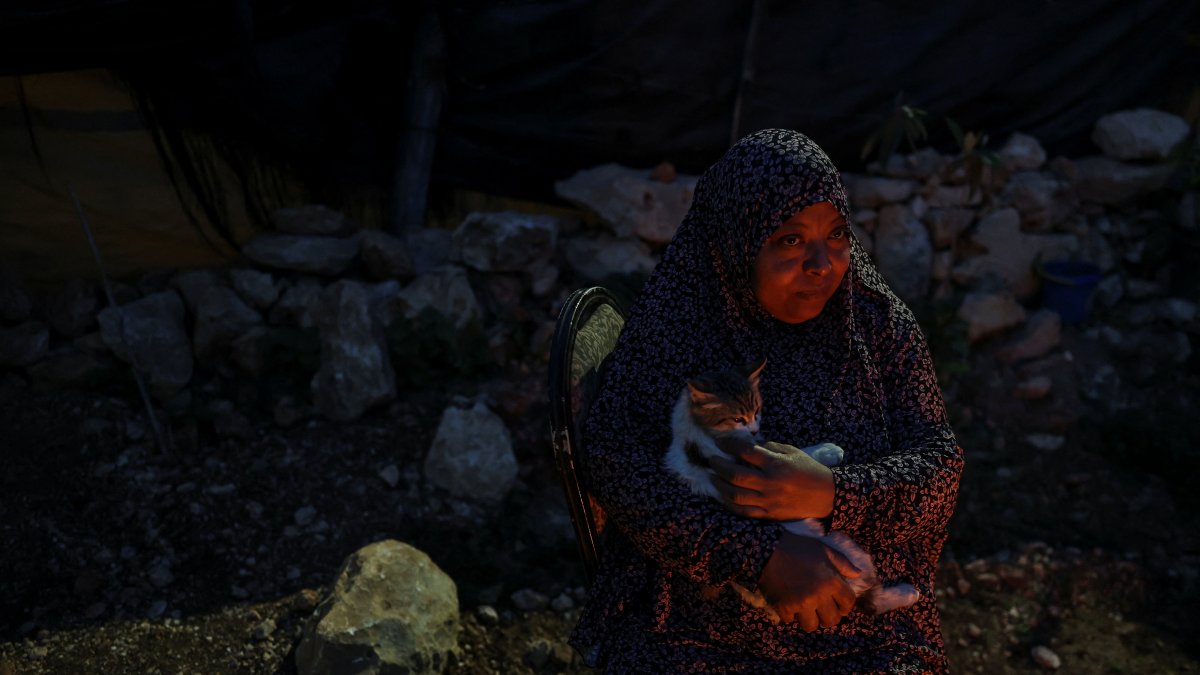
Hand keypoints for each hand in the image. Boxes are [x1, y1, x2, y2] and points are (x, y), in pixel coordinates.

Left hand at [708, 440, 834, 520]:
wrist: (827, 496)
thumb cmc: (808, 469)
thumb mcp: (791, 451)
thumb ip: (769, 447)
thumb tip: (747, 446)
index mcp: (776, 464)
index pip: (746, 452)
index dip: (729, 445)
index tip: (720, 441)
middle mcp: (770, 483)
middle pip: (735, 475)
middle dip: (718, 466)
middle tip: (711, 460)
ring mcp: (768, 501)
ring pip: (735, 495)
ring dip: (719, 485)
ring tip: (712, 477)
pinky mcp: (769, 515)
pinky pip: (743, 511)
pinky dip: (729, 503)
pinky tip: (723, 495)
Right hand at [758, 532, 860, 630]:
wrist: (768, 549)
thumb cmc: (798, 547)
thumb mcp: (824, 549)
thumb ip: (843, 563)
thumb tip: (858, 574)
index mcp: (832, 582)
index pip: (849, 603)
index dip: (845, 604)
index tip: (839, 603)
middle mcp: (819, 596)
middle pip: (832, 620)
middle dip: (829, 616)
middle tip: (822, 610)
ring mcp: (801, 604)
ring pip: (812, 626)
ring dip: (810, 619)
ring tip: (806, 610)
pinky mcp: (784, 608)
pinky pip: (791, 621)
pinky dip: (790, 614)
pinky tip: (788, 603)